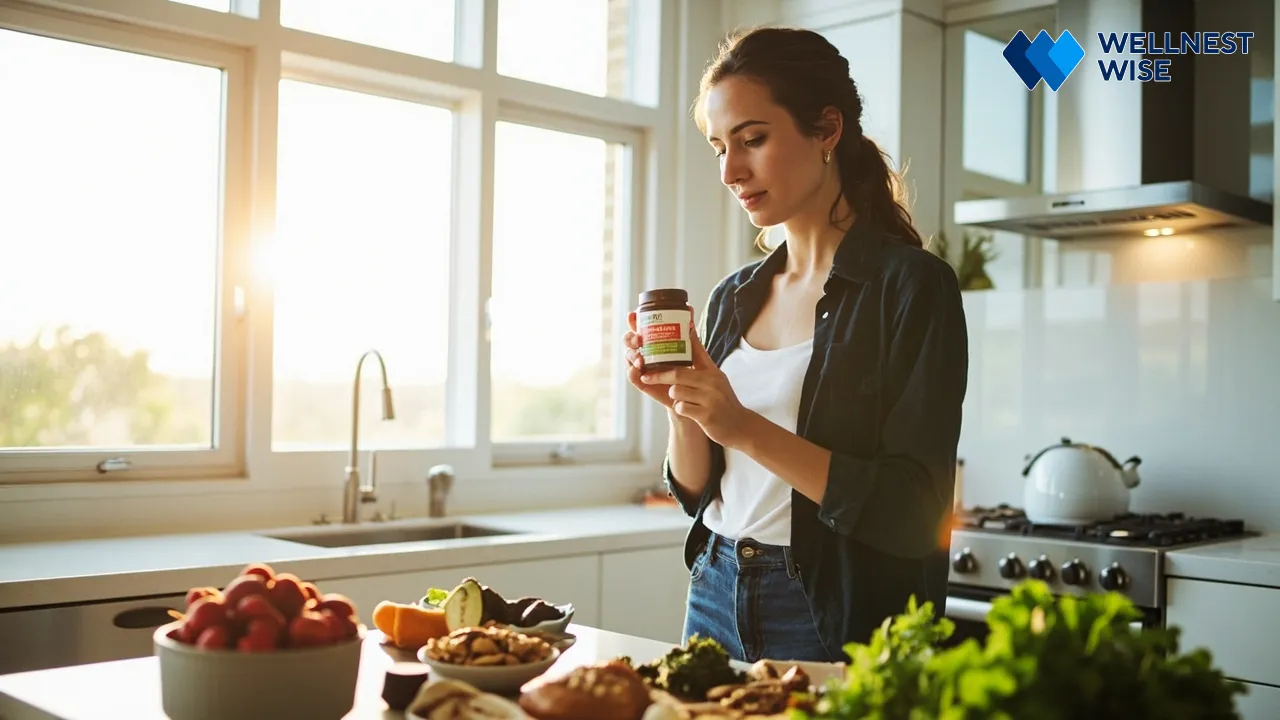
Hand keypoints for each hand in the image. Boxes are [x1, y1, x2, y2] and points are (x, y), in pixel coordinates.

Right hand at [623, 307, 691, 409]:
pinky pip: (632, 376)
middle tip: (639, 339)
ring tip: (641, 360)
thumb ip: (689, 331)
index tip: (632, 315)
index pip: (638, 327)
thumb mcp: (692, 348)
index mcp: (652, 340)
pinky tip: (637, 370)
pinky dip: (632, 372)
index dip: (633, 320)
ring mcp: (641, 366)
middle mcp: (644, 351)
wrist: (692, 392)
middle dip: (630, 338)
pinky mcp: (643, 382)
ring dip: (632, 356)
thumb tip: (690, 309)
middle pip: (629, 341)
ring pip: (629, 357)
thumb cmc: (690, 367)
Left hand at [640, 326, 752, 448]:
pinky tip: (688, 411)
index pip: (694, 350)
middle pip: (677, 374)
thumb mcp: (716, 377)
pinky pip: (681, 407)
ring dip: (673, 396)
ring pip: (676, 391)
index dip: (678, 343)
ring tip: (681, 399)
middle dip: (659, 376)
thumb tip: (690, 332)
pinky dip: (680, 409)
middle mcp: (713, 382)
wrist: (740, 426)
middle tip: (646, 377)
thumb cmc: (723, 401)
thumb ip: (701, 358)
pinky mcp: (706, 415)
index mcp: (713, 372)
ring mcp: (711, 399)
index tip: (660, 339)